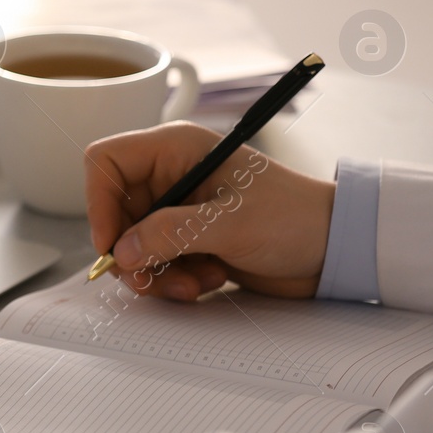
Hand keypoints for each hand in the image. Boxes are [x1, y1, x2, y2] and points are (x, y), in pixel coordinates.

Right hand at [83, 122, 335, 299]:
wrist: (334, 248)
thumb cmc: (295, 218)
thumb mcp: (231, 224)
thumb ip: (171, 234)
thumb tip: (123, 251)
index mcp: (176, 149)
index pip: (105, 163)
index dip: (98, 203)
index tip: (112, 244)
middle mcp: (170, 176)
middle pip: (113, 213)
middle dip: (131, 252)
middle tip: (152, 278)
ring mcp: (177, 210)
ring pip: (131, 245)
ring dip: (155, 273)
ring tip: (194, 282)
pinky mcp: (186, 239)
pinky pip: (153, 262)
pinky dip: (171, 280)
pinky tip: (207, 280)